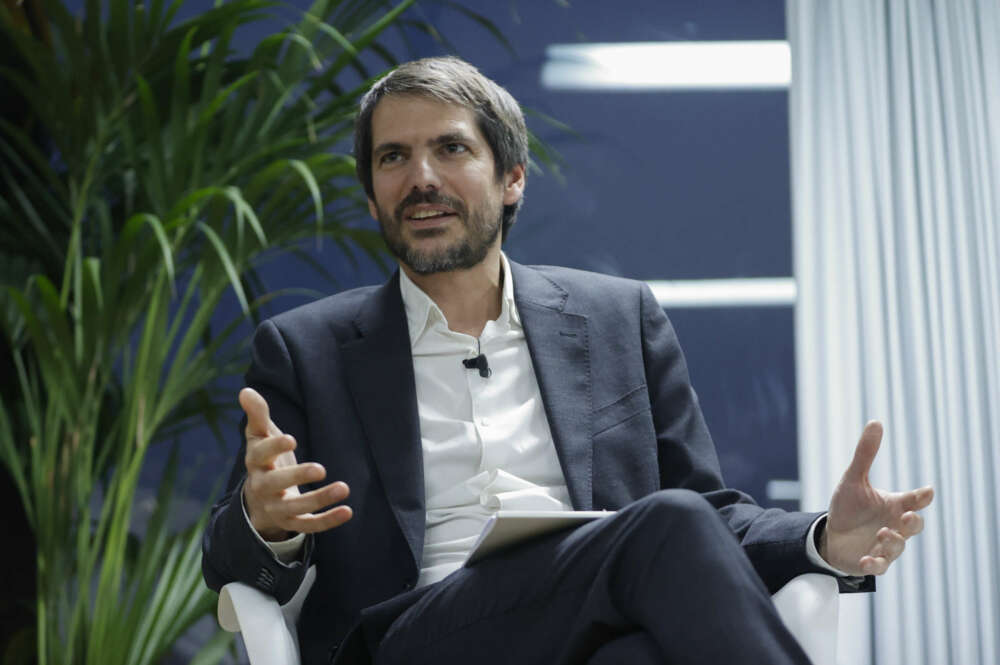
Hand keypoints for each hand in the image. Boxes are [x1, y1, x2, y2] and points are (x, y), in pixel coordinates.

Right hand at [240, 387, 352, 540]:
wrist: (257, 500)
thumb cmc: (264, 458)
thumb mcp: (259, 436)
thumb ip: (257, 415)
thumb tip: (246, 390)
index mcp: (255, 462)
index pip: (261, 455)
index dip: (274, 447)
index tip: (292, 439)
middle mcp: (263, 486)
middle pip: (276, 483)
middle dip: (297, 476)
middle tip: (321, 469)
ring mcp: (277, 507)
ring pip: (296, 507)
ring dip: (320, 499)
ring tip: (344, 488)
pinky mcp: (292, 521)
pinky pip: (309, 525)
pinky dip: (328, 521)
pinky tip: (348, 511)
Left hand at [820, 421, 933, 575]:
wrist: (832, 534)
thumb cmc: (848, 506)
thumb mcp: (853, 479)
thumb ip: (866, 454)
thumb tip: (876, 422)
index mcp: (894, 505)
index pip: (914, 501)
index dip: (921, 497)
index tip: (926, 491)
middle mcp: (894, 525)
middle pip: (913, 526)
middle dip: (913, 522)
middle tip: (906, 516)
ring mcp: (884, 545)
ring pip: (898, 547)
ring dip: (892, 541)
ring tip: (881, 533)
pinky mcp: (871, 560)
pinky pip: (879, 566)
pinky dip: (874, 564)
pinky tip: (866, 559)